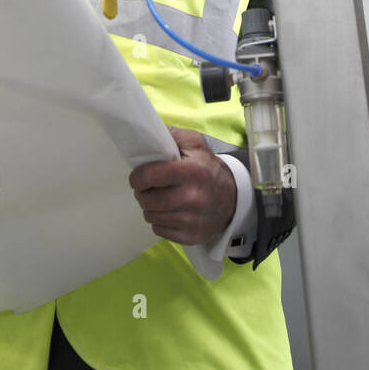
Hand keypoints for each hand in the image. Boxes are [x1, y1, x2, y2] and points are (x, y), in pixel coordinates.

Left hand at [129, 127, 236, 245]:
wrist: (232, 198)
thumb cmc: (208, 169)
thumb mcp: (195, 143)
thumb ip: (172, 136)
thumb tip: (149, 133)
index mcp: (192, 171)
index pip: (152, 176)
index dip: (138, 177)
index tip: (136, 177)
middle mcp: (193, 197)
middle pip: (149, 200)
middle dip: (142, 193)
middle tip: (146, 188)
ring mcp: (193, 219)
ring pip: (151, 217)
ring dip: (149, 208)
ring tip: (158, 199)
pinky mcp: (191, 236)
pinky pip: (160, 231)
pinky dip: (159, 222)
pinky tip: (168, 212)